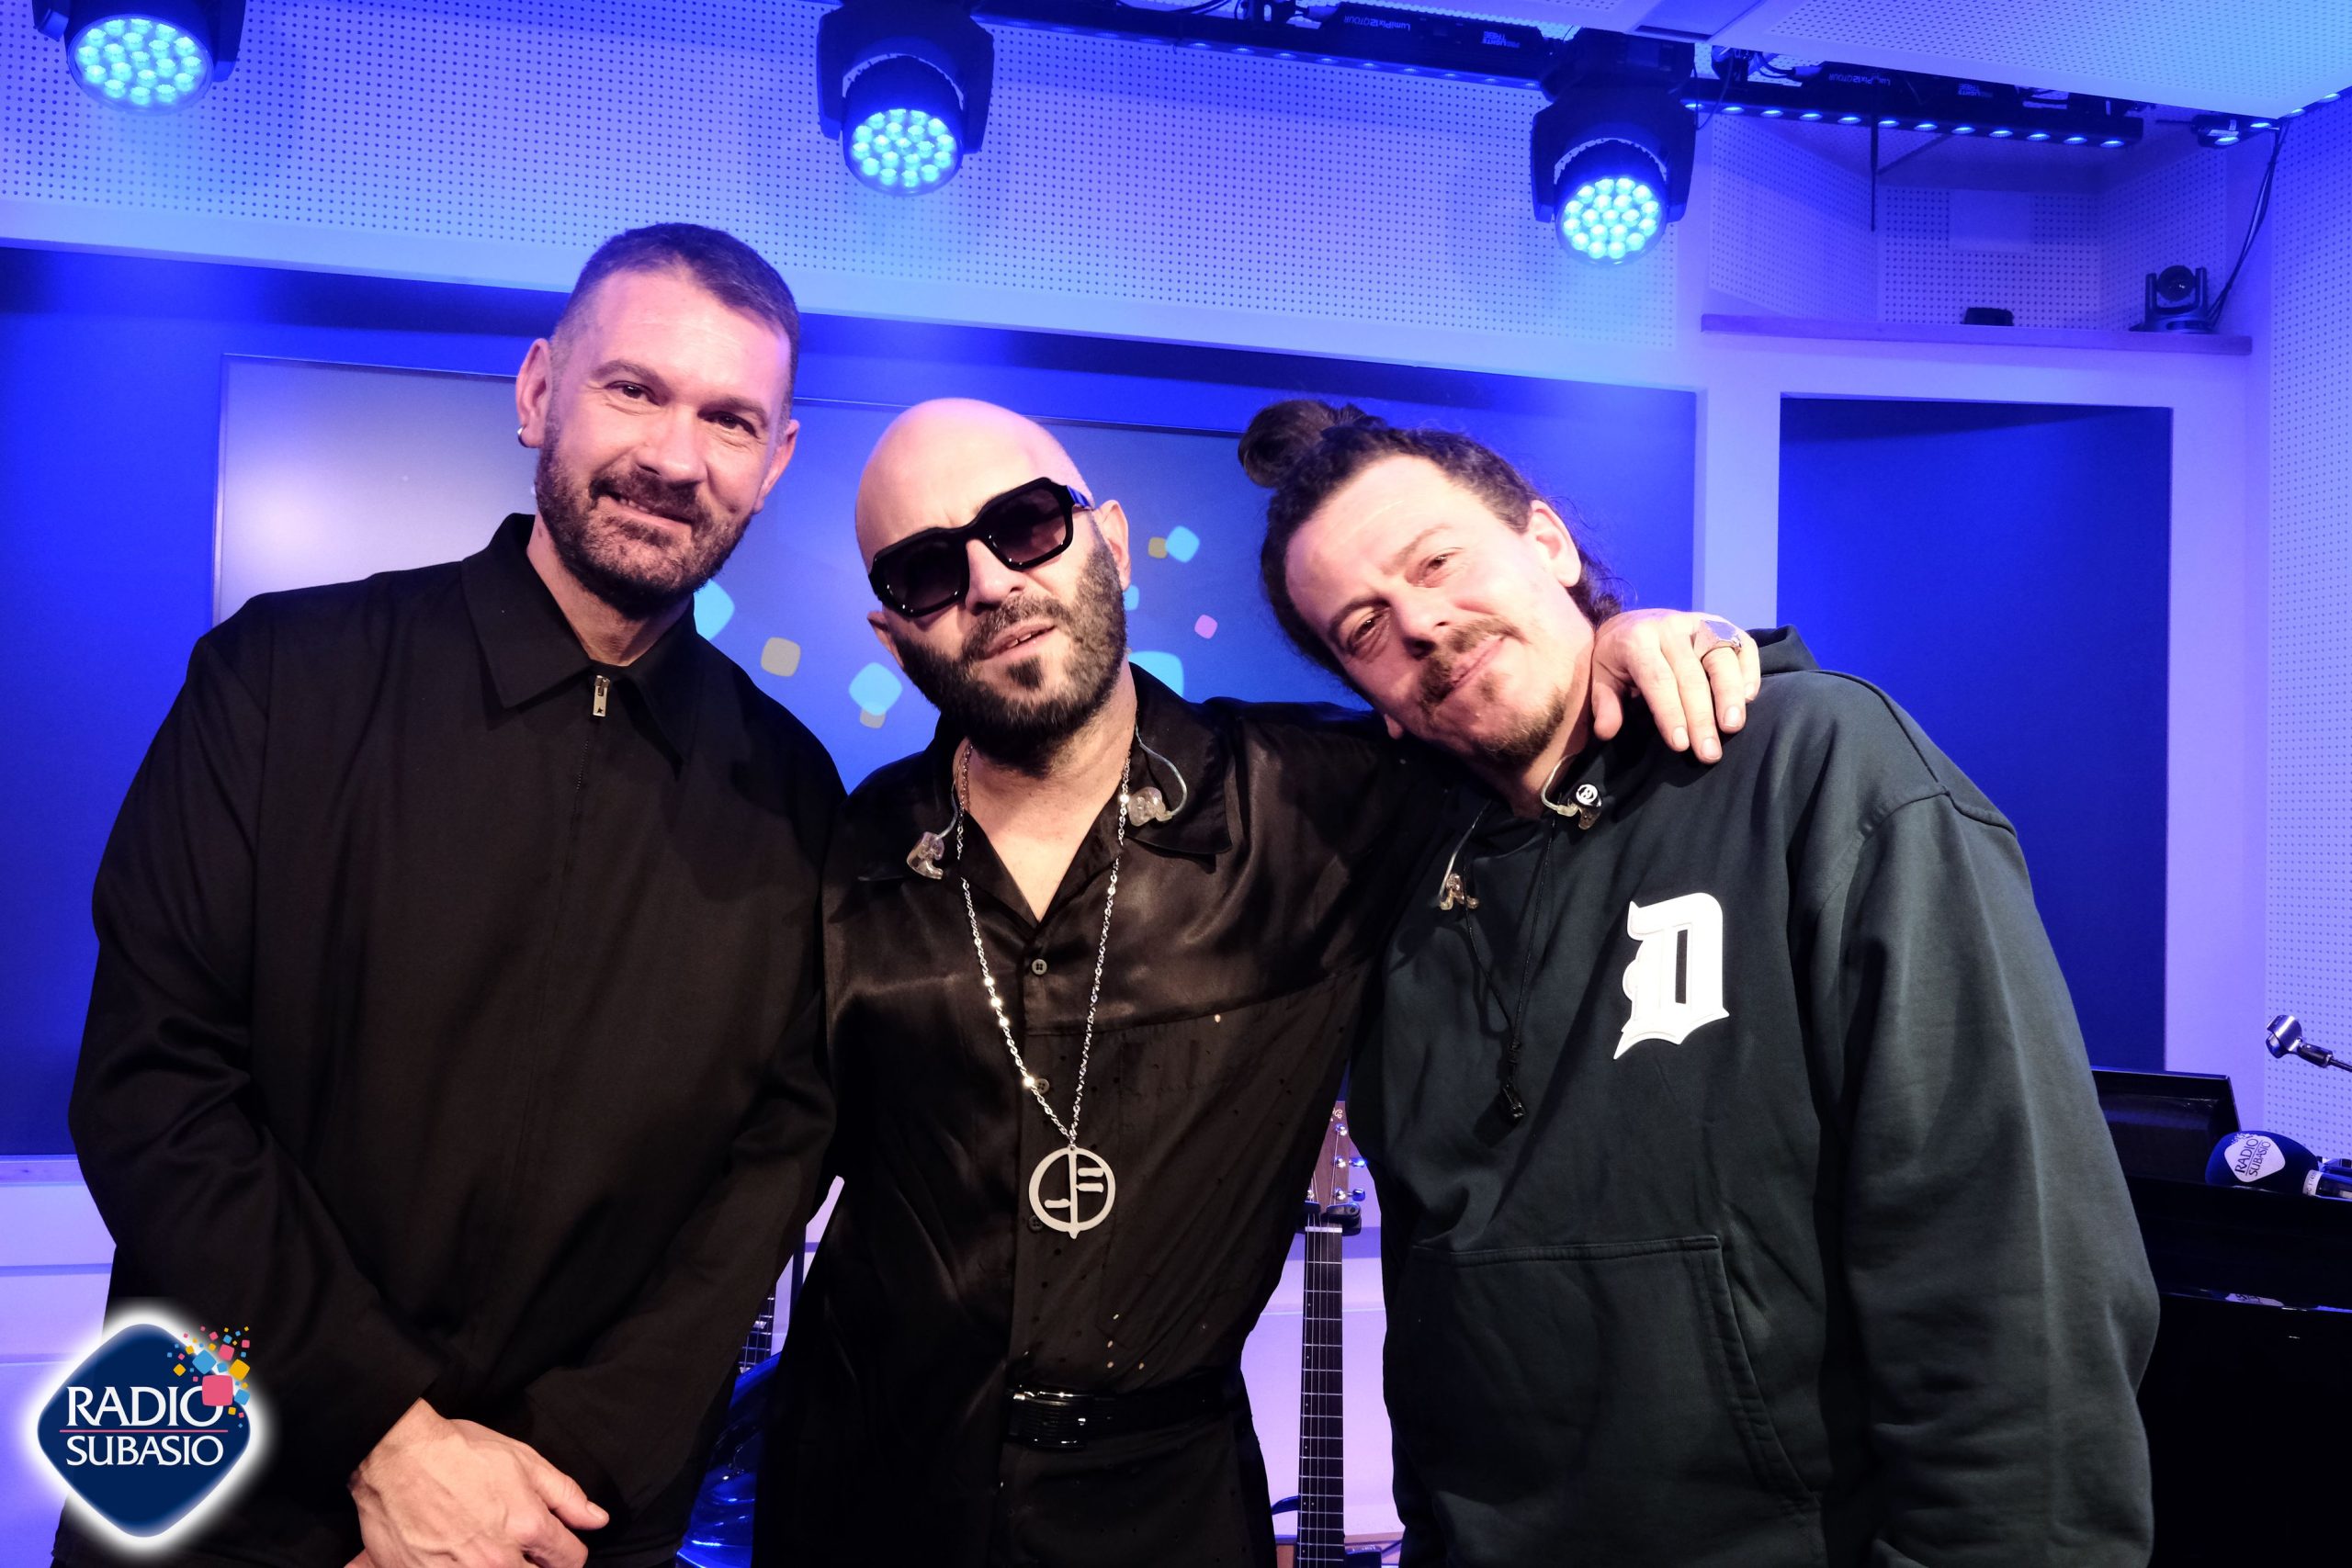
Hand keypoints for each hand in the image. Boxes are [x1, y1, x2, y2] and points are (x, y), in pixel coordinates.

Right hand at [348, 1400, 607, 1567]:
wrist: (395, 1457)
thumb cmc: (458, 1453)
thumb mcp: (523, 1461)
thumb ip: (565, 1495)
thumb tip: (596, 1520)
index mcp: (527, 1527)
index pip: (570, 1560)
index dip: (568, 1553)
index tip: (557, 1547)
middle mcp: (497, 1560)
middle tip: (526, 1553)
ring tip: (491, 1553)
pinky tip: (459, 1558)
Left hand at [1589, 609, 1761, 761]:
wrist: (1631, 621)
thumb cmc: (1618, 657)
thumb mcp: (1601, 676)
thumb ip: (1604, 703)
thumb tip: (1607, 731)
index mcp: (1638, 639)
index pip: (1657, 679)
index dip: (1670, 712)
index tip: (1680, 745)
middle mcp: (1671, 627)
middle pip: (1692, 676)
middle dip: (1701, 717)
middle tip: (1709, 753)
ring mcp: (1700, 624)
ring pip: (1721, 659)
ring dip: (1730, 695)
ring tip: (1733, 727)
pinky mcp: (1722, 625)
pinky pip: (1743, 645)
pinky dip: (1749, 671)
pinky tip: (1748, 699)